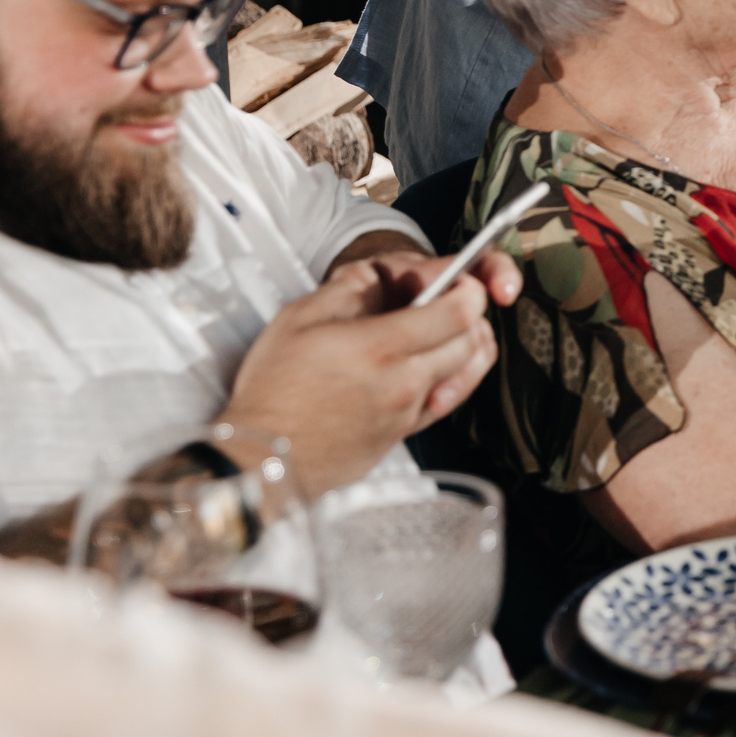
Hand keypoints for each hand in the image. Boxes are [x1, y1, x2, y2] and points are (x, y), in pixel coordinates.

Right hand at [219, 250, 521, 497]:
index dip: (469, 290)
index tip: (462, 282)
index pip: (458, 312)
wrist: (264, 460)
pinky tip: (433, 366)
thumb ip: (345, 290)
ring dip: (467, 346)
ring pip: (466, 372)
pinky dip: (453, 378)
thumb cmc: (273, 395)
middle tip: (453, 303)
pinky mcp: (405, 433)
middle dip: (471, 315)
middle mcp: (404, 382)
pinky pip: (448, 400)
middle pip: (470, 340)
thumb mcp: (297, 321)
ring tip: (449, 331)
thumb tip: (375, 276)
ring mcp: (409, 412)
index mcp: (380, 347)